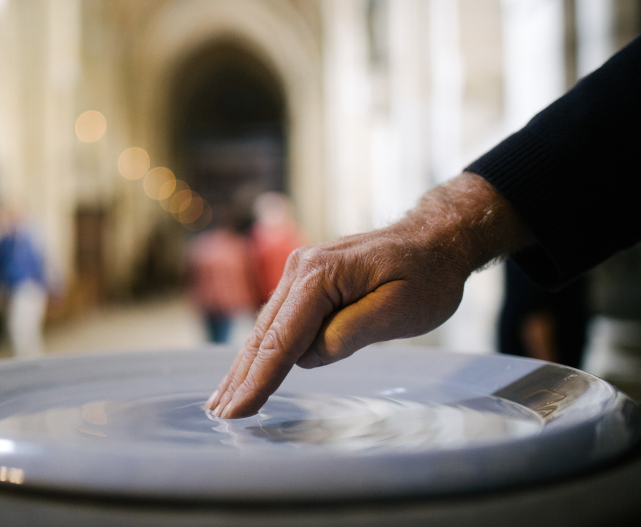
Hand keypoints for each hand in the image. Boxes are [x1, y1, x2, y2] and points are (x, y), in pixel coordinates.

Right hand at [206, 173, 531, 417]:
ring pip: (266, 329)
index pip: (283, 339)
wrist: (434, 240)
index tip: (238, 410)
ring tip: (222, 400)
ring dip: (245, 365)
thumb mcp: (399, 309)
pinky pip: (279, 321)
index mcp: (321, 275)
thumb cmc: (426, 274)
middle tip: (219, 414)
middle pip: (264, 334)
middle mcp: (301, 269)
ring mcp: (300, 272)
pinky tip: (247, 370)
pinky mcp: (307, 281)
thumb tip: (309, 356)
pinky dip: (262, 350)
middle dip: (241, 377)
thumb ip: (350, 333)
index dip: (259, 379)